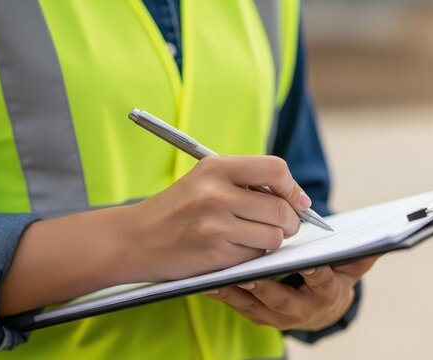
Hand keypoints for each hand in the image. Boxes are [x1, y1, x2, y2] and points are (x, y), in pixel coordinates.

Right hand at [113, 155, 311, 282]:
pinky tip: (234, 250)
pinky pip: (255, 257)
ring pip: (273, 236)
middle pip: (280, 209)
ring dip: (271, 241)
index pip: (275, 169)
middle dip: (290, 222)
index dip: (293, 188)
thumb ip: (244, 182)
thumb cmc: (174, 209)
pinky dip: (252, 256)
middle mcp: (216, 194)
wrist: (133, 239)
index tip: (299, 201)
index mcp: (215, 168)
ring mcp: (215, 226)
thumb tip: (294, 197)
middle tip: (283, 226)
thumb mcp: (203, 180)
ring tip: (252, 237)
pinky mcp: (215, 255)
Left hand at [205, 256, 378, 330]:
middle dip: (267, 289)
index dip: (316, 274)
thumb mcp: (350, 268)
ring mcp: (277, 316)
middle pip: (283, 301)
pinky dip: (224, 294)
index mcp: (327, 294)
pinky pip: (238, 306)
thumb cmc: (333, 277)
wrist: (321, 307)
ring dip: (237, 293)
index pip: (323, 284)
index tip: (309, 262)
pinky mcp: (257, 315)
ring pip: (255, 306)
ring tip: (222, 277)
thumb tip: (386, 241)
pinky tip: (209, 281)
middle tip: (251, 275)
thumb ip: (362, 255)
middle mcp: (302, 311)